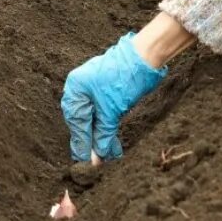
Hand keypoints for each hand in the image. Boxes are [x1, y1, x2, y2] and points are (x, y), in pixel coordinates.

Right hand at [61, 32, 167, 161]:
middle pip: (84, 121)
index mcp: (75, 89)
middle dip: (92, 142)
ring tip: (108, 155)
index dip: (83, 143)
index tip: (86, 162)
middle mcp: (80, 89)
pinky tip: (111, 142)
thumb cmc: (126, 78)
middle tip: (95, 163)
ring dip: (102, 137)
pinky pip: (103, 113)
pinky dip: (108, 127)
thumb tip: (97, 156)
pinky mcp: (107, 92)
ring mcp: (93, 89)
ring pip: (95, 119)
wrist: (146, 57)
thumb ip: (103, 133)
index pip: (77, 123)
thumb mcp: (112, 110)